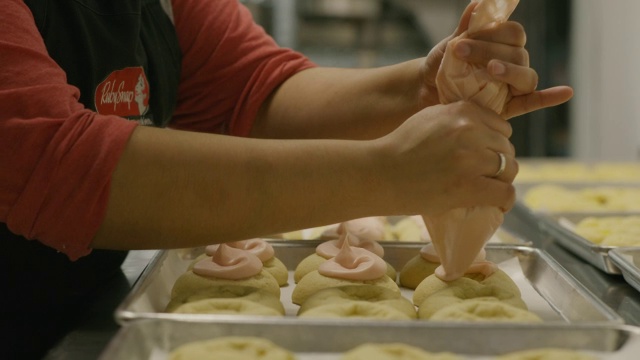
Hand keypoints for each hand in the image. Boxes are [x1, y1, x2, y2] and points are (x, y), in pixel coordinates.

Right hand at [373, 101, 516, 215]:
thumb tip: (483, 131)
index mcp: (462, 111)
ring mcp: (470, 159)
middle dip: (498, 162)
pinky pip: (505, 192)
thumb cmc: (399, 149)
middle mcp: (470, 130)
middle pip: (506, 148)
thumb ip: (457, 118)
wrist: (379, 174)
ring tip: (489, 190)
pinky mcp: (469, 185)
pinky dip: (505, 200)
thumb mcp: (429, 118)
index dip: (494, 143)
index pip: (501, 126)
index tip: (484, 156)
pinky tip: (498, 204)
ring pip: (509, 169)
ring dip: (502, 180)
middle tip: (484, 177)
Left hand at [419, 2, 572, 117]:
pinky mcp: (510, 107)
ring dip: (511, 71)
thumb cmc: (442, 67)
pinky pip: (534, 102)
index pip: (512, 33)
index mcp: (503, 44)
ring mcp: (513, 86)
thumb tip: (479, 3)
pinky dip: (550, 97)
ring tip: (491, 69)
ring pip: (526, 76)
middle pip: (518, 53)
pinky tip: (566, 92)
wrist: (428, 94)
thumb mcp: (448, 47)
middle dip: (488, 50)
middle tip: (460, 50)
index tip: (462, 37)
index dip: (493, 32)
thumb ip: (466, 27)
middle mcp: (513, 63)